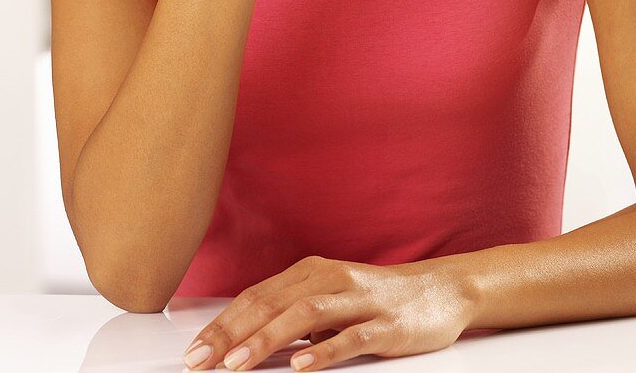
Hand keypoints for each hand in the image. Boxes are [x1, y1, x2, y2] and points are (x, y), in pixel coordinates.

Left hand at [182, 254, 474, 370]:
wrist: (443, 290)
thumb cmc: (380, 298)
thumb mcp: (332, 299)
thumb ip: (294, 313)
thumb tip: (245, 340)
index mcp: (313, 272)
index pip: (257, 297)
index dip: (222, 323)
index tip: (193, 350)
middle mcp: (331, 279)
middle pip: (272, 304)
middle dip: (231, 334)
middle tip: (199, 361)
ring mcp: (359, 300)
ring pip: (305, 316)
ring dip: (266, 340)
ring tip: (237, 364)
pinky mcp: (385, 324)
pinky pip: (350, 337)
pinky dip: (323, 350)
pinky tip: (301, 366)